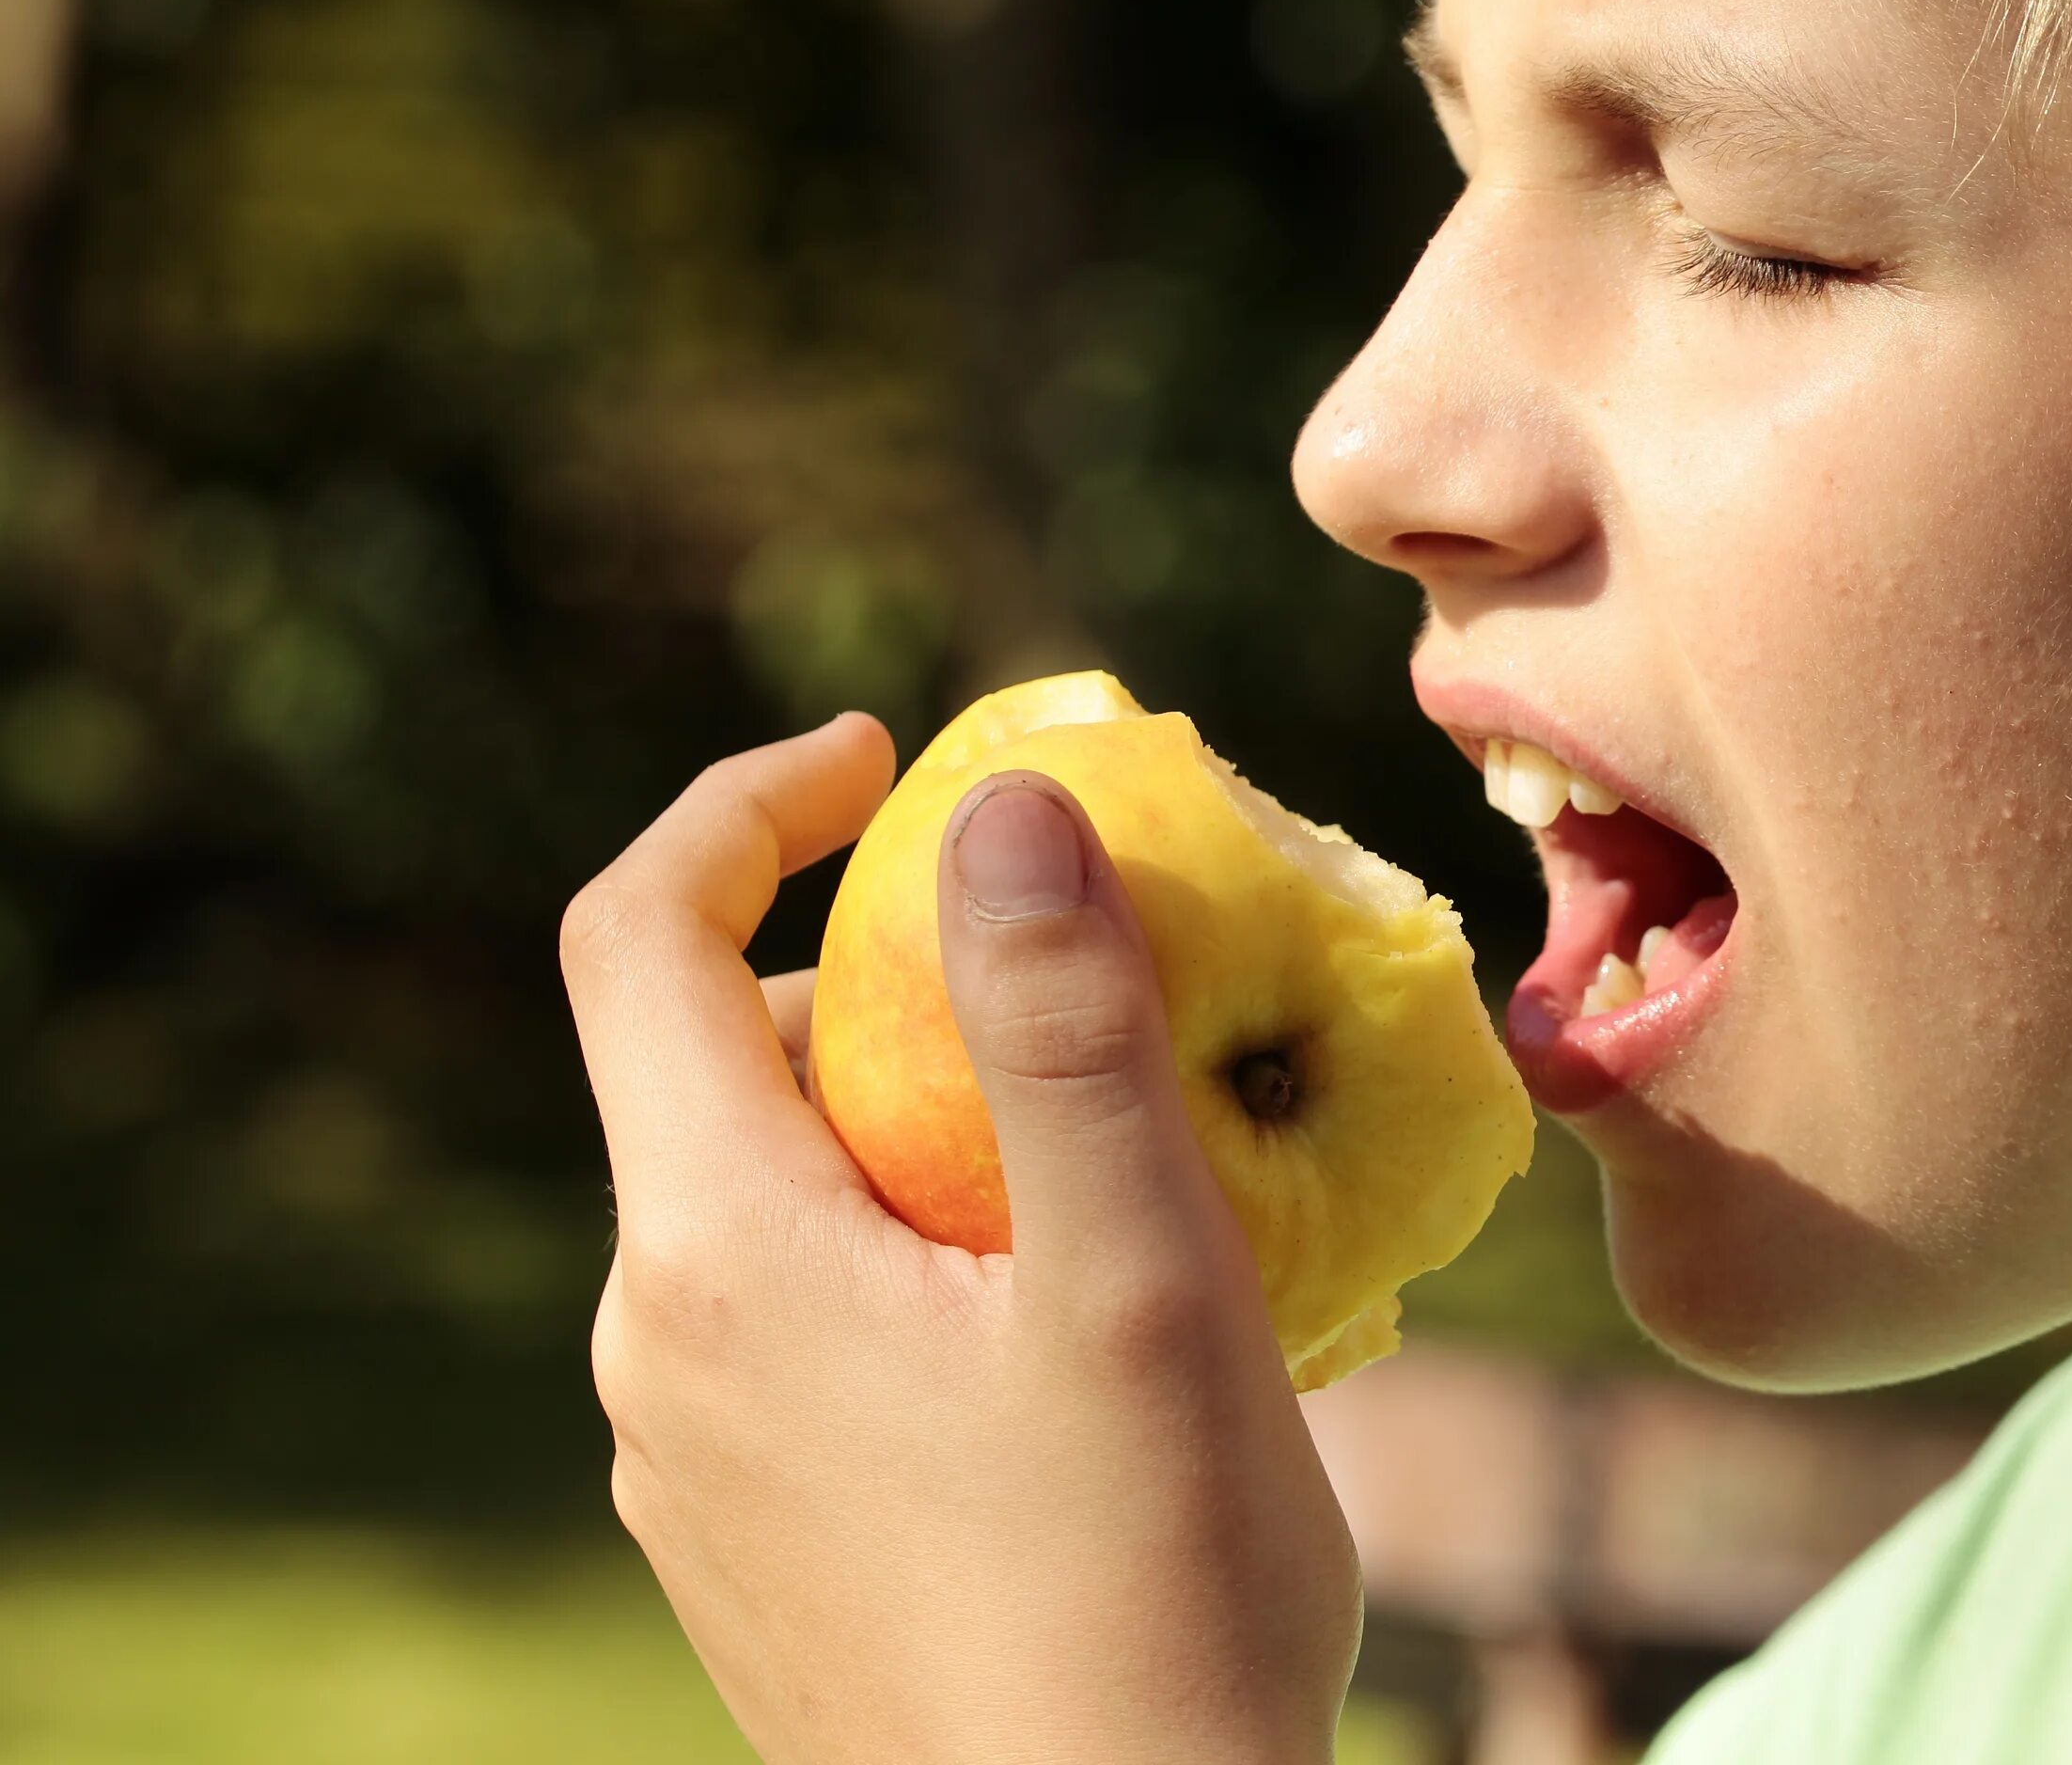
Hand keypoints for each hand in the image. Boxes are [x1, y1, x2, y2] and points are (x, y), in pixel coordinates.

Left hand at [562, 715, 1361, 1764]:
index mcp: (720, 1254)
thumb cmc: (1147, 1599)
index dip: (743, 804)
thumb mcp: (1141, 1285)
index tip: (887, 759)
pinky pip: (795, 1324)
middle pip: (715, 1069)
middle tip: (1067, 980)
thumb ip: (1065, 1030)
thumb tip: (1006, 801)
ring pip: (768, 1205)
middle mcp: (659, 1350)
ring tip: (1099, 1172)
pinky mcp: (749, 1544)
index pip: (637, 938)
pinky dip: (902, 1251)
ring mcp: (690, 1464)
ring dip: (905, 1126)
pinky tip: (1059, 1333)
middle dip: (874, 977)